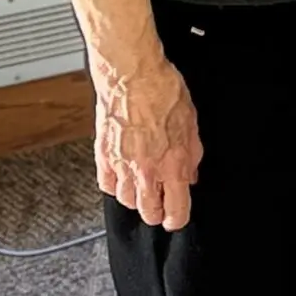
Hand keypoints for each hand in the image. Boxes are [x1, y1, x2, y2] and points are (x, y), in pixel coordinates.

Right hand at [93, 51, 202, 229]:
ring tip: (143, 189)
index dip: (177, 219)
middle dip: (157, 212)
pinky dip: (115, 186)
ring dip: (136, 199)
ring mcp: (122, 165)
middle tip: (160, 203)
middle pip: (148, 212)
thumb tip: (190, 173)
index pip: (176, 210)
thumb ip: (192, 154)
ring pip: (126, 202)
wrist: (132, 76)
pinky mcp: (103, 156)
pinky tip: (122, 178)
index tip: (176, 217)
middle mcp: (146, 170)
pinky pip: (107, 185)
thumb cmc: (163, 92)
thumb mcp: (191, 124)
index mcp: (173, 164)